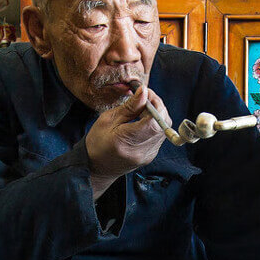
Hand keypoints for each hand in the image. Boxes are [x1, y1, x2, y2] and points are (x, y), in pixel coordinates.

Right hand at [86, 83, 170, 198]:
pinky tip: (142, 121)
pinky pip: (159, 135)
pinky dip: (154, 124)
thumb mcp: (108, 120)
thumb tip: (145, 92)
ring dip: (156, 115)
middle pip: (162, 124)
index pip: (154, 122)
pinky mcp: (151, 155)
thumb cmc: (97, 142)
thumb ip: (130, 107)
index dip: (155, 104)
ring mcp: (148, 155)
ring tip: (141, 109)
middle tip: (144, 98)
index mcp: (126, 142)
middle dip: (157, 106)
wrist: (96, 167)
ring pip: (163, 129)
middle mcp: (141, 152)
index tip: (146, 93)